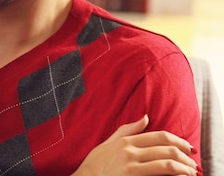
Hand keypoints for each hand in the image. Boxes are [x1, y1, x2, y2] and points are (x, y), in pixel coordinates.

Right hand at [73, 115, 198, 175]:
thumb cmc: (94, 164)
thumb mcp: (107, 143)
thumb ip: (127, 130)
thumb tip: (145, 117)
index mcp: (126, 141)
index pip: (160, 136)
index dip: (179, 141)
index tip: (188, 147)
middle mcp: (130, 151)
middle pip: (167, 149)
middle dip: (185, 156)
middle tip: (193, 162)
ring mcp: (131, 166)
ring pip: (167, 164)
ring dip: (184, 168)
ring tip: (190, 172)